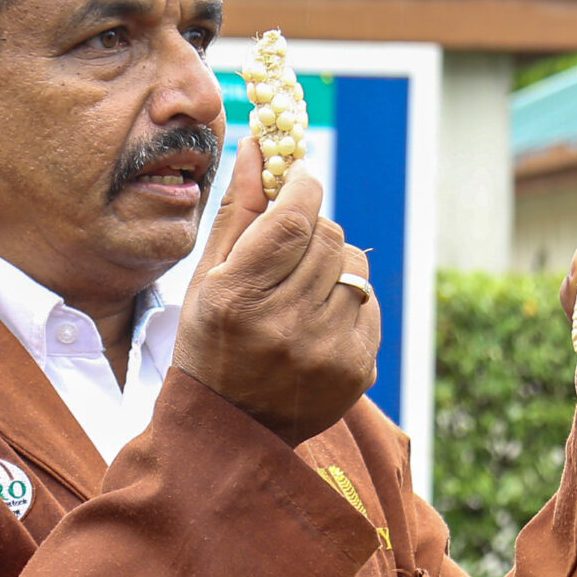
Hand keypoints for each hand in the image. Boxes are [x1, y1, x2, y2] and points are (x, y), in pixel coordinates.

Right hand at [173, 135, 378, 445]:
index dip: (303, 188)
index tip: (299, 179)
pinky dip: (349, 301)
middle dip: (314, 228)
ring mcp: (326, 352)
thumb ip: (237, 211)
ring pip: (355, 266)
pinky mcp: (357, 370)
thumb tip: (260, 145)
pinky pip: (370, 303)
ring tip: (302, 290)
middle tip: (291, 246)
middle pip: (330, 236)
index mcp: (237, 299)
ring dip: (334, 264)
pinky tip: (317, 322)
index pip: (294, 218)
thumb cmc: (210, 343)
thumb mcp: (206, 279)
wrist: (230, 431)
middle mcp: (284, 326)